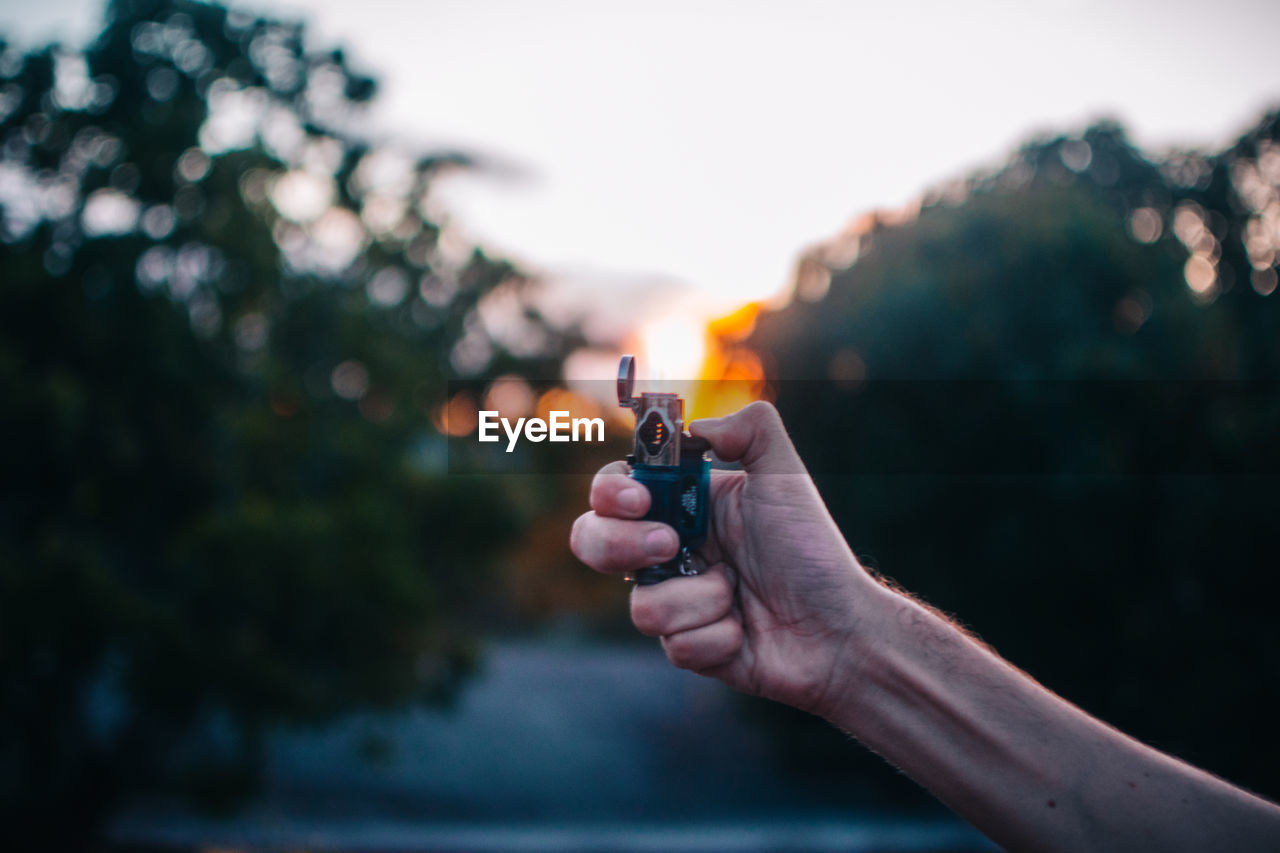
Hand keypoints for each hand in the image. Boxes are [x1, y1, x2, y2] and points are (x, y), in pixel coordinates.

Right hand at [571, 401, 882, 715]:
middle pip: (591, 542)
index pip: (613, 490)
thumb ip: (750, 428)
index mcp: (682, 505)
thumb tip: (696, 428)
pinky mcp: (688, 647)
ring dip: (699, 599)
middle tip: (672, 546)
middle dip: (621, 545)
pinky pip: (674, 644)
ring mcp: (675, 601)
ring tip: (738, 594)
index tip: (639, 498)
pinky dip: (718, 636)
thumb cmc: (812, 550)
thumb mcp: (786, 475)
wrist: (840, 628)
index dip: (610, 492)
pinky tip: (746, 631)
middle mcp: (669, 551)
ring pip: (641, 606)